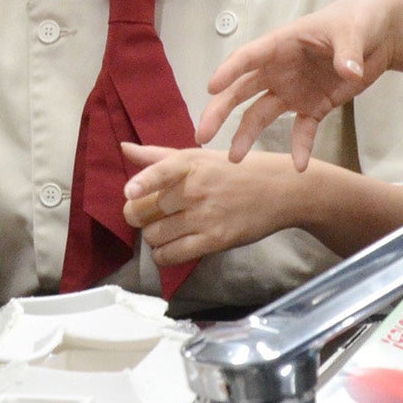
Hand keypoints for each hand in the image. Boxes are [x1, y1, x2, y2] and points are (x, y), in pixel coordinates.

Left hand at [118, 143, 303, 266]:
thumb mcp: (199, 156)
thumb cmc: (234, 170)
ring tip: (165, 228)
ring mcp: (205, 216)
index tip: (129, 192)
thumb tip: (124, 148)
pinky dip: (163, 254)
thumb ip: (159, 157)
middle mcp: (196, 188)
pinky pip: (172, 255)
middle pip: (145, 210)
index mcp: (190, 163)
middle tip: (149, 214)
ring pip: (154, 235)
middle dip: (139, 215)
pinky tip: (170, 246)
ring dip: (152, 236)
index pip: (161, 171)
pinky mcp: (215, 240)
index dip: (142, 183)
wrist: (279, 190)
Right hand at [195, 0, 398, 169]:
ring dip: (246, 134)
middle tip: (202, 134)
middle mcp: (280, 69)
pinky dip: (300, 147)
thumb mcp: (352, 31)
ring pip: (261, 114)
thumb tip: (348, 72)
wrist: (379, 34)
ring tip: (234, 158)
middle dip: (220, 112)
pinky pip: (301, 130)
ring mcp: (294, 90)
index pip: (249, 57)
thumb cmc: (357, 20)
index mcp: (282, 44)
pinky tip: (300, 165)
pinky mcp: (314, 106)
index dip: (229, 70)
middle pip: (242, 91)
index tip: (211, 87)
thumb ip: (347, 52)